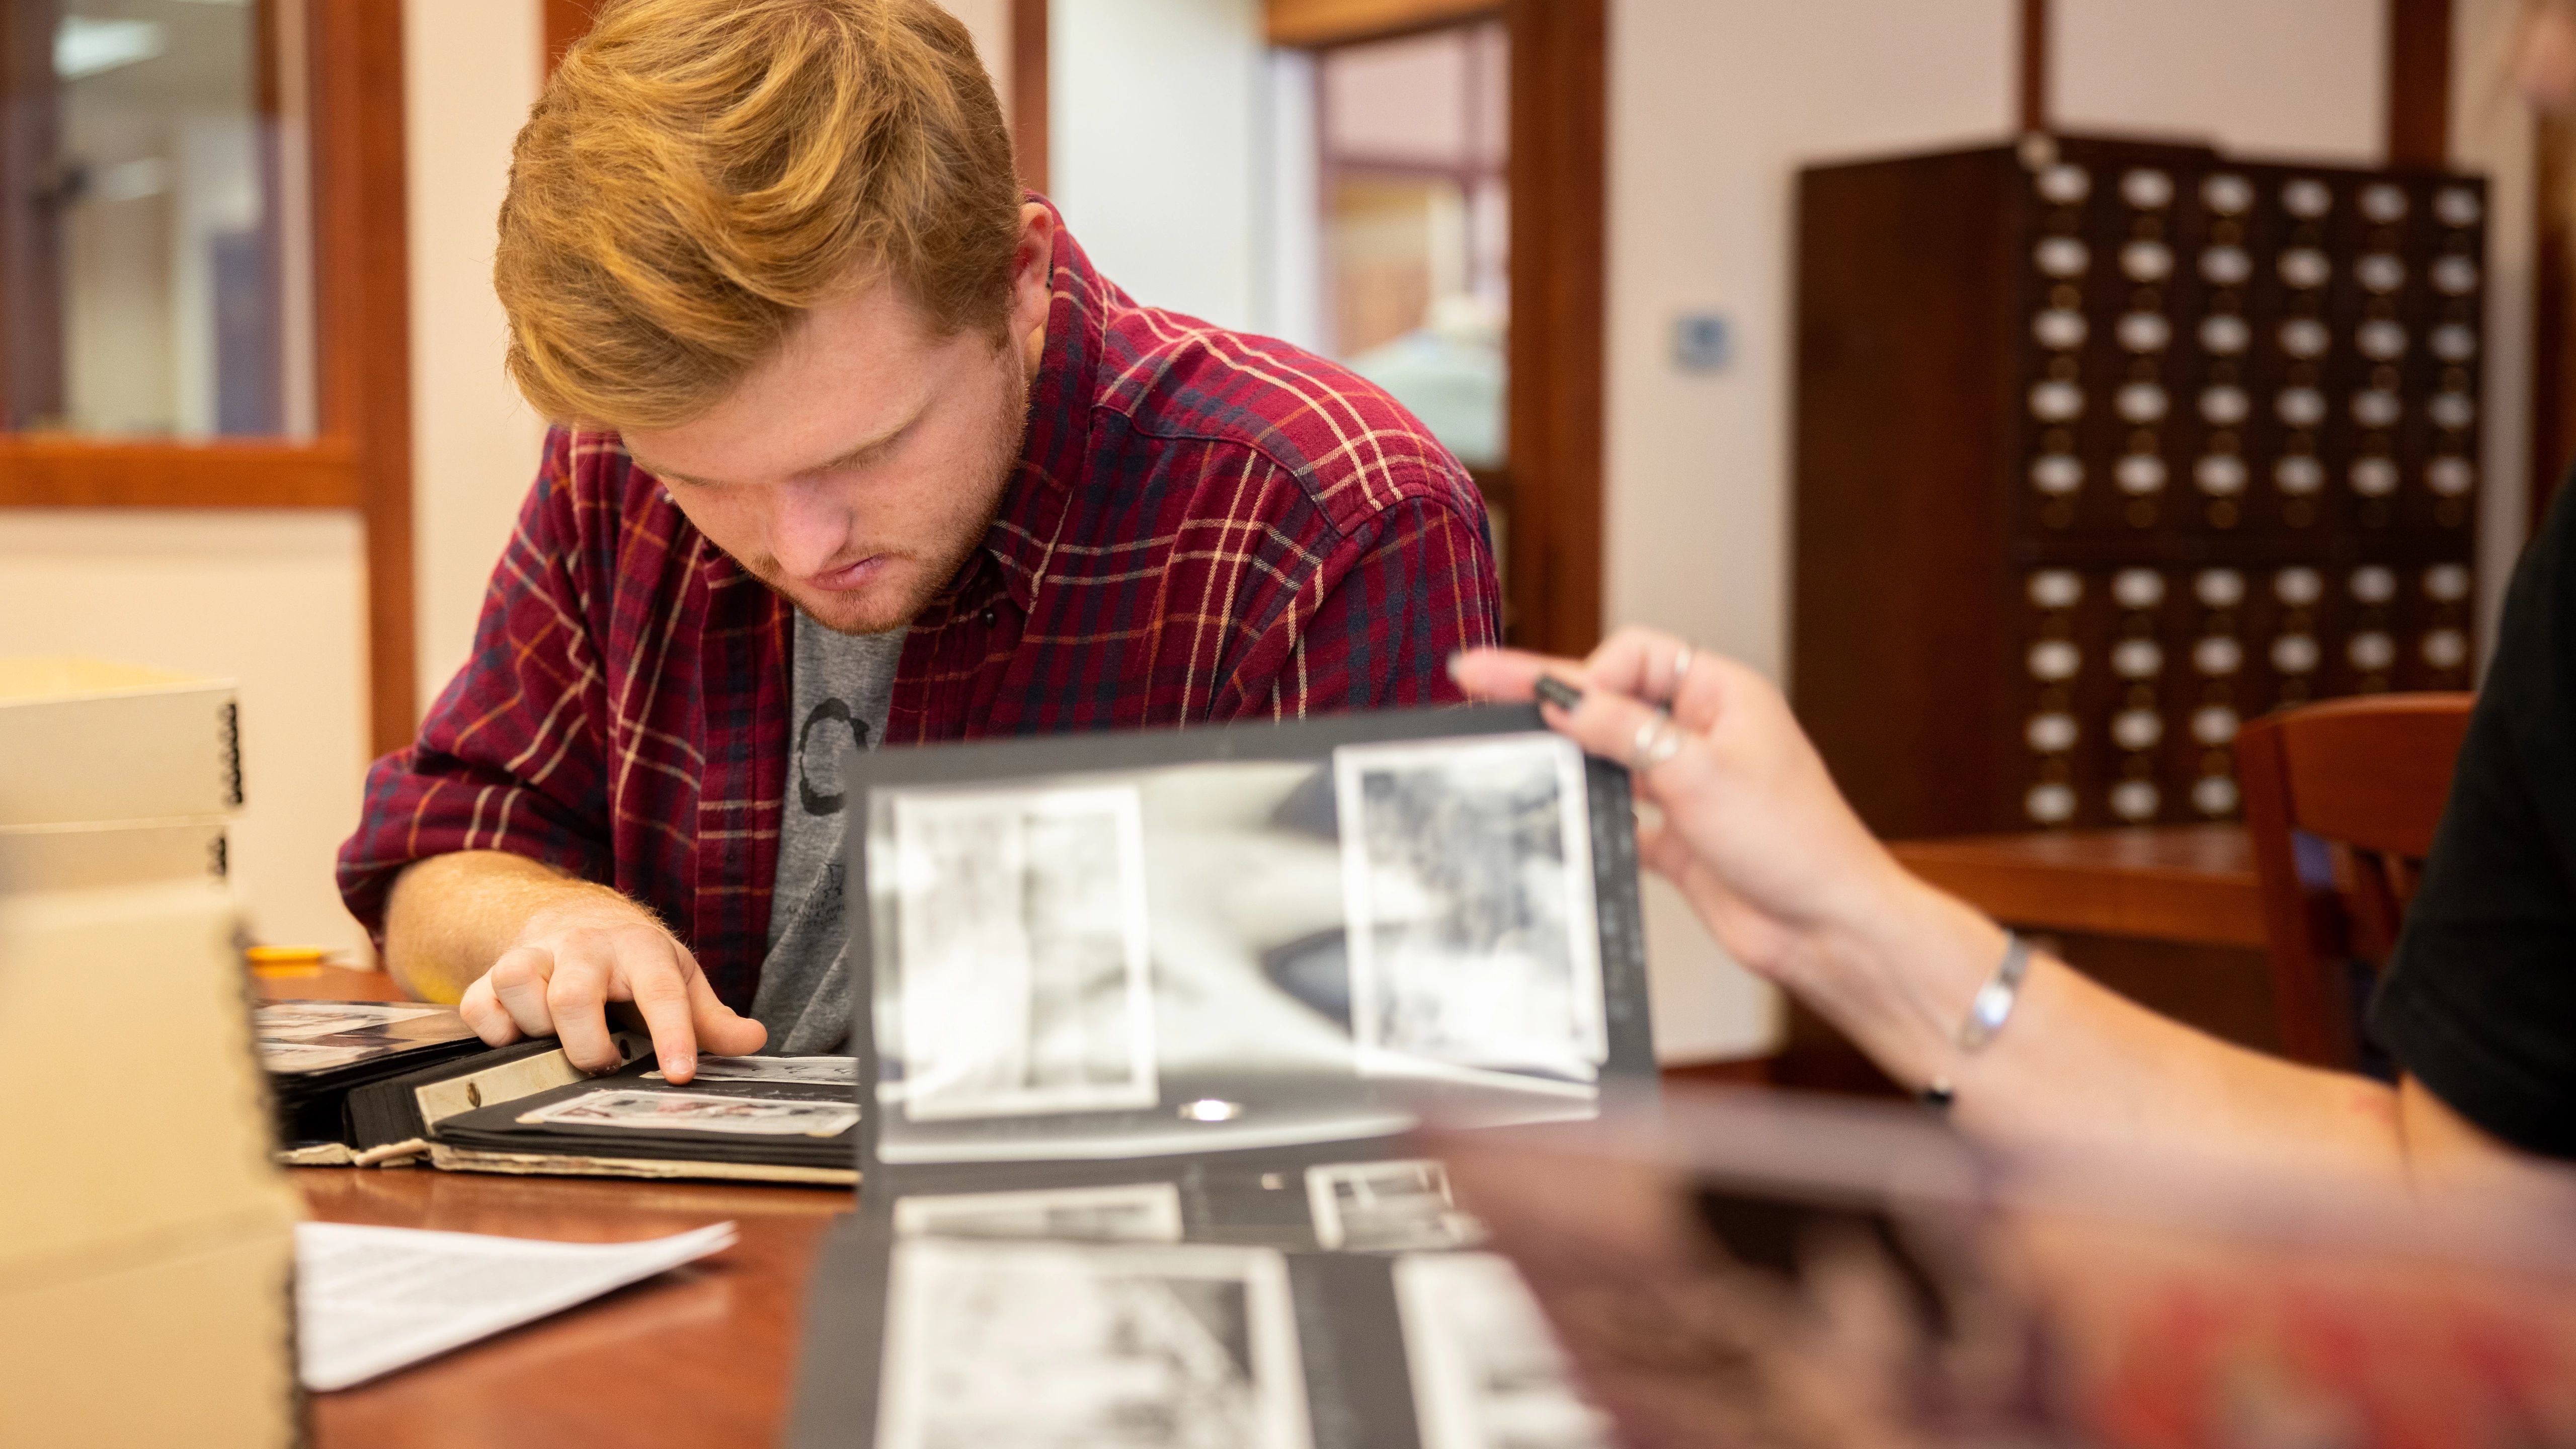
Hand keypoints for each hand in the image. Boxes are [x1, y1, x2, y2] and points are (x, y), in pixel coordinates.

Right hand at [456, 893, 765, 1082]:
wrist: (574, 917)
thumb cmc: (633, 961)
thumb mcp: (679, 978)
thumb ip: (711, 1018)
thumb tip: (752, 1041)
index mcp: (641, 949)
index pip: (660, 991)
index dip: (673, 1034)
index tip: (680, 1074)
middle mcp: (583, 947)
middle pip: (573, 997)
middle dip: (588, 1045)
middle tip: (605, 1061)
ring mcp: (533, 956)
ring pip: (519, 988)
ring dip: (538, 1030)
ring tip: (561, 1039)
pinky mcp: (492, 974)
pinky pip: (479, 1007)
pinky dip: (495, 1032)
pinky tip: (520, 1036)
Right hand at [1451, 629, 1920, 981]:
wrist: (1827, 928)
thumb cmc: (1794, 842)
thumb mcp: (1697, 772)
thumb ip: (1622, 731)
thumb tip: (1560, 698)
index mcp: (1723, 696)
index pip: (1635, 657)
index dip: (1590, 673)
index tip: (1553, 702)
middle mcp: (1705, 734)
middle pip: (1612, 701)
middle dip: (1552, 696)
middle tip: (1478, 680)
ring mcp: (1689, 786)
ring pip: (1610, 755)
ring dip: (1568, 754)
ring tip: (1506, 745)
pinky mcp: (1678, 838)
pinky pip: (1619, 813)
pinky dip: (1590, 811)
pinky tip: (1555, 809)